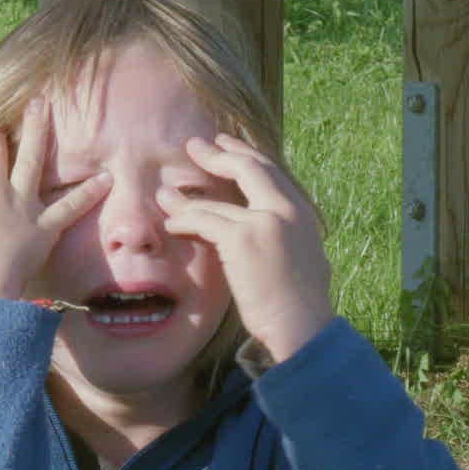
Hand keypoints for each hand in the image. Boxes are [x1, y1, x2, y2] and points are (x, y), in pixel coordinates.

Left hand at [159, 134, 332, 363]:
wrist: (302, 325)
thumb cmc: (301, 305)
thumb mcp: (303, 259)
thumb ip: (287, 237)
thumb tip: (271, 232)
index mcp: (302, 213)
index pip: (271, 171)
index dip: (245, 154)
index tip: (226, 144)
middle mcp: (286, 209)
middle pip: (248, 168)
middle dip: (218, 154)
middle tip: (195, 144)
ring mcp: (265, 221)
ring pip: (216, 202)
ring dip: (186, 198)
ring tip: (165, 193)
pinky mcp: (242, 239)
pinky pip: (204, 221)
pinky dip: (184, 222)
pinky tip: (171, 225)